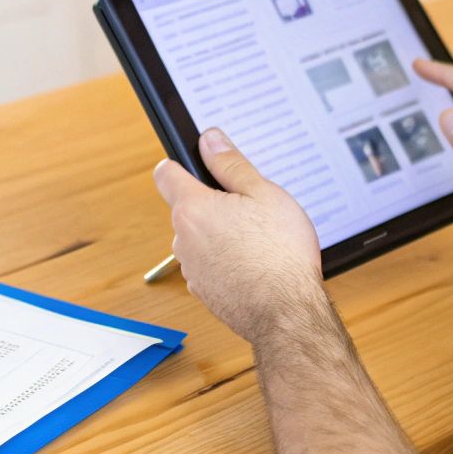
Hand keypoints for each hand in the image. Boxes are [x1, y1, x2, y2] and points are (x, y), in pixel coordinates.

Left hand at [152, 129, 325, 342]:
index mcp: (192, 208)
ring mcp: (191, 270)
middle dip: (214, 205)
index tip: (200, 165)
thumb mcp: (263, 193)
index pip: (165, 174)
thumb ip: (231, 164)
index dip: (182, 165)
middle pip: (189, 209)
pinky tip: (255, 266)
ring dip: (221, 236)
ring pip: (200, 240)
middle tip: (250, 209)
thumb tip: (210, 140)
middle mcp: (183, 239)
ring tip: (259, 242)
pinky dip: (227, 263)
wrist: (287, 313)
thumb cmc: (279, 253)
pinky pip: (211, 266)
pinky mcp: (204, 293)